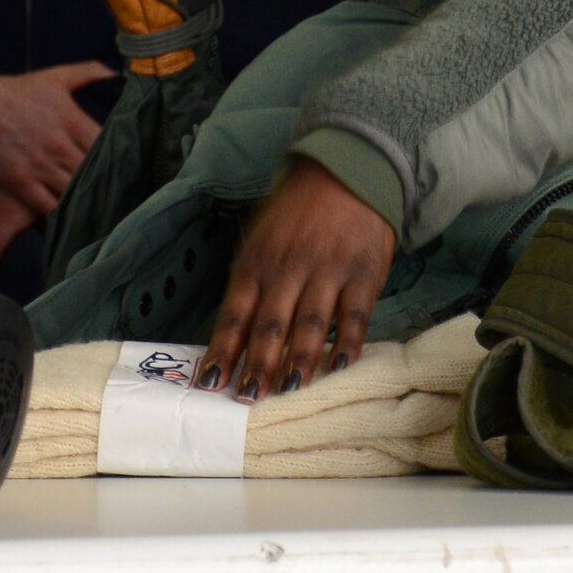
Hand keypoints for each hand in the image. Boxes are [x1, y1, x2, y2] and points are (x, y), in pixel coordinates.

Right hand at [0, 61, 113, 213]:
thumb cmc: (19, 91)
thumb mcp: (55, 76)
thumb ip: (88, 72)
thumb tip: (115, 73)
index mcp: (72, 121)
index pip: (106, 148)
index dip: (117, 159)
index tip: (121, 166)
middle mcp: (59, 146)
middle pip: (92, 175)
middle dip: (102, 183)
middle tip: (110, 192)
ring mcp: (39, 166)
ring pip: (72, 193)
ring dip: (82, 200)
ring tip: (92, 206)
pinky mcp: (20, 182)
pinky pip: (48, 206)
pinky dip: (60, 212)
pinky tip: (67, 213)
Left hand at [197, 159, 394, 402]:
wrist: (346, 175)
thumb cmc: (295, 217)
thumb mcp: (261, 241)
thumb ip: (250, 286)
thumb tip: (232, 341)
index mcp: (256, 262)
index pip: (234, 313)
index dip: (223, 350)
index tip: (211, 382)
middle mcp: (288, 268)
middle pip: (270, 324)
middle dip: (257, 365)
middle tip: (247, 398)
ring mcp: (327, 272)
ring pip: (310, 324)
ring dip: (297, 362)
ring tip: (286, 393)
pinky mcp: (362, 275)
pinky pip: (353, 315)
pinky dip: (347, 343)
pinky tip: (338, 367)